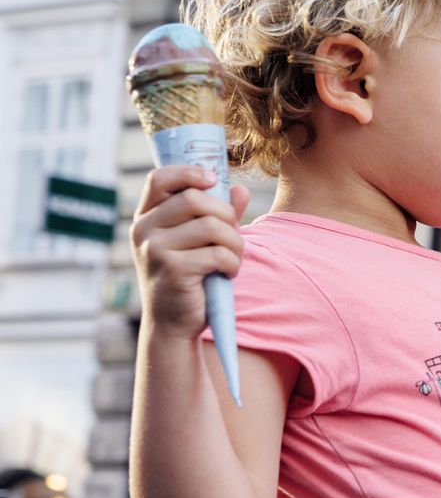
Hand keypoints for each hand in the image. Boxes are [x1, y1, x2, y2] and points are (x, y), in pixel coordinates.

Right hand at [130, 165, 248, 336]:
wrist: (173, 324)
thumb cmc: (189, 278)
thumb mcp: (199, 242)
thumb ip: (218, 215)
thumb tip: (240, 189)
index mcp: (146, 217)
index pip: (159, 178)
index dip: (189, 173)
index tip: (214, 180)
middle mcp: (143, 230)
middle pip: (194, 199)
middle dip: (225, 215)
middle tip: (233, 236)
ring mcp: (154, 249)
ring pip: (211, 225)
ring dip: (235, 242)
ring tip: (233, 257)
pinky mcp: (172, 270)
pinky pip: (217, 253)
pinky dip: (233, 262)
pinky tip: (228, 272)